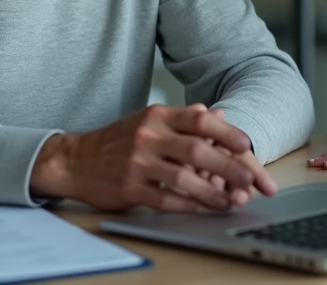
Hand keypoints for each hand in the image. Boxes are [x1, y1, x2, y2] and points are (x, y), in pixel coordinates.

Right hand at [31, 103, 277, 212]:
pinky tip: (205, 210)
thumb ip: (184, 120)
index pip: (199, 120)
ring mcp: (137, 162)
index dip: (226, 133)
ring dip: (213, 191)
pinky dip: (189, 205)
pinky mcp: (129, 188)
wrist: (76, 160)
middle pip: (196, 150)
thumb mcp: (150, 122)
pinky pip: (165, 199)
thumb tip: (220, 116)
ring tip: (233, 200)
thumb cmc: (120, 141)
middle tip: (250, 179)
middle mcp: (148, 135)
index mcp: (157, 116)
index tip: (248, 146)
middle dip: (228, 166)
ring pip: (183, 178)